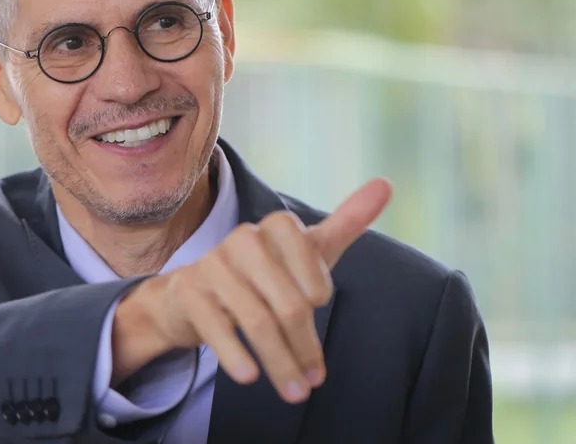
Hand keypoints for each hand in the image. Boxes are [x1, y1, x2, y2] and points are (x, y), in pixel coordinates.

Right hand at [112, 178, 391, 403]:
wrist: (192, 293)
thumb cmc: (263, 272)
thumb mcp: (307, 248)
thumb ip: (347, 220)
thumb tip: (385, 184)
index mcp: (277, 226)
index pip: (312, 263)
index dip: (318, 290)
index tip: (319, 305)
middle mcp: (243, 240)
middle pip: (288, 303)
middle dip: (305, 346)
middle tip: (315, 380)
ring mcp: (213, 265)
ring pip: (257, 321)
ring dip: (280, 363)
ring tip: (296, 392)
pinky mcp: (189, 293)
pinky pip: (217, 328)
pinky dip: (236, 355)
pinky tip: (251, 377)